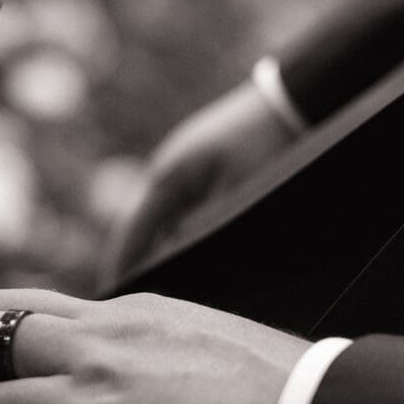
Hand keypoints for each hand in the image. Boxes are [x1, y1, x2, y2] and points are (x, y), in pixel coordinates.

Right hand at [107, 79, 294, 281]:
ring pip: (158, 220)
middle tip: (130, 300)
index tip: (113, 297)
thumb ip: (202, 226)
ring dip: (154, 248)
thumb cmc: (265, 145)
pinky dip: (173, 233)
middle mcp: (165, 172)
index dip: (121, 266)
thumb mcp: (235, 192)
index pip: (133, 232)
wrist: (290, 103)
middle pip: (138, 228)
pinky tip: (184, 254)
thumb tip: (174, 256)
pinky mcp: (197, 169)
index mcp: (167, 177)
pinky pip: (177, 209)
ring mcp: (180, 169)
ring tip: (156, 285)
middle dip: (133, 262)